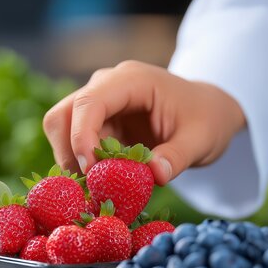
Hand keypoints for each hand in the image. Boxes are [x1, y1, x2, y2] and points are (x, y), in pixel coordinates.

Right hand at [43, 60, 245, 184]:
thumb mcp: (201, 139)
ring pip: (61, 131)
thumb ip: (178, 157)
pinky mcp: (97, 123)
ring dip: (72, 162)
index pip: (90, 102)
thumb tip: (156, 176)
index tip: (90, 170)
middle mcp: (107, 86)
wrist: (206, 112)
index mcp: (132, 80)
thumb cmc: (205, 118)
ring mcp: (99, 104)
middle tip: (90, 185)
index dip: (81, 136)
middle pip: (63, 115)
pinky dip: (81, 167)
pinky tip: (101, 184)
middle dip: (68, 152)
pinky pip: (75, 145)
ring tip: (98, 187)